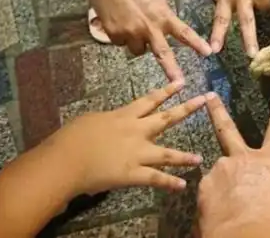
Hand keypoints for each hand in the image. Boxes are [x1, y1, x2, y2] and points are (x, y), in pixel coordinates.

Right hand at [43, 83, 205, 195]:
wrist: (66, 160)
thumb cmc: (72, 137)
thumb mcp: (91, 120)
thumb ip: (109, 120)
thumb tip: (112, 122)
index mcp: (124, 116)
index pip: (150, 100)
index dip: (166, 91)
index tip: (182, 82)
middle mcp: (136, 131)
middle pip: (166, 118)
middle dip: (186, 108)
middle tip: (204, 100)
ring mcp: (137, 153)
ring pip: (167, 153)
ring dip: (184, 157)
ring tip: (199, 158)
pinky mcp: (133, 173)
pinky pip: (155, 179)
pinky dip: (169, 183)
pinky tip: (182, 185)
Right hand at [85, 0, 210, 82]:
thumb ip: (161, 14)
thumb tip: (163, 25)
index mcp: (162, 15)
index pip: (184, 32)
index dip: (196, 44)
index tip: (208, 53)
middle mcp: (148, 27)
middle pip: (163, 54)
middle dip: (172, 70)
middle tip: (180, 83)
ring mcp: (129, 32)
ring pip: (138, 50)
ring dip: (137, 43)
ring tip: (131, 23)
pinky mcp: (113, 34)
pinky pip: (121, 43)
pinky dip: (121, 36)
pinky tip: (117, 19)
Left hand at [197, 88, 269, 237]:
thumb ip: (268, 186)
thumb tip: (259, 191)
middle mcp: (243, 160)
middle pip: (228, 130)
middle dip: (217, 111)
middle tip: (209, 97)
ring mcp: (221, 171)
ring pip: (217, 176)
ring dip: (221, 188)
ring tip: (228, 212)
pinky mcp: (204, 187)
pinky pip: (207, 196)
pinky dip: (212, 206)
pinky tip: (219, 220)